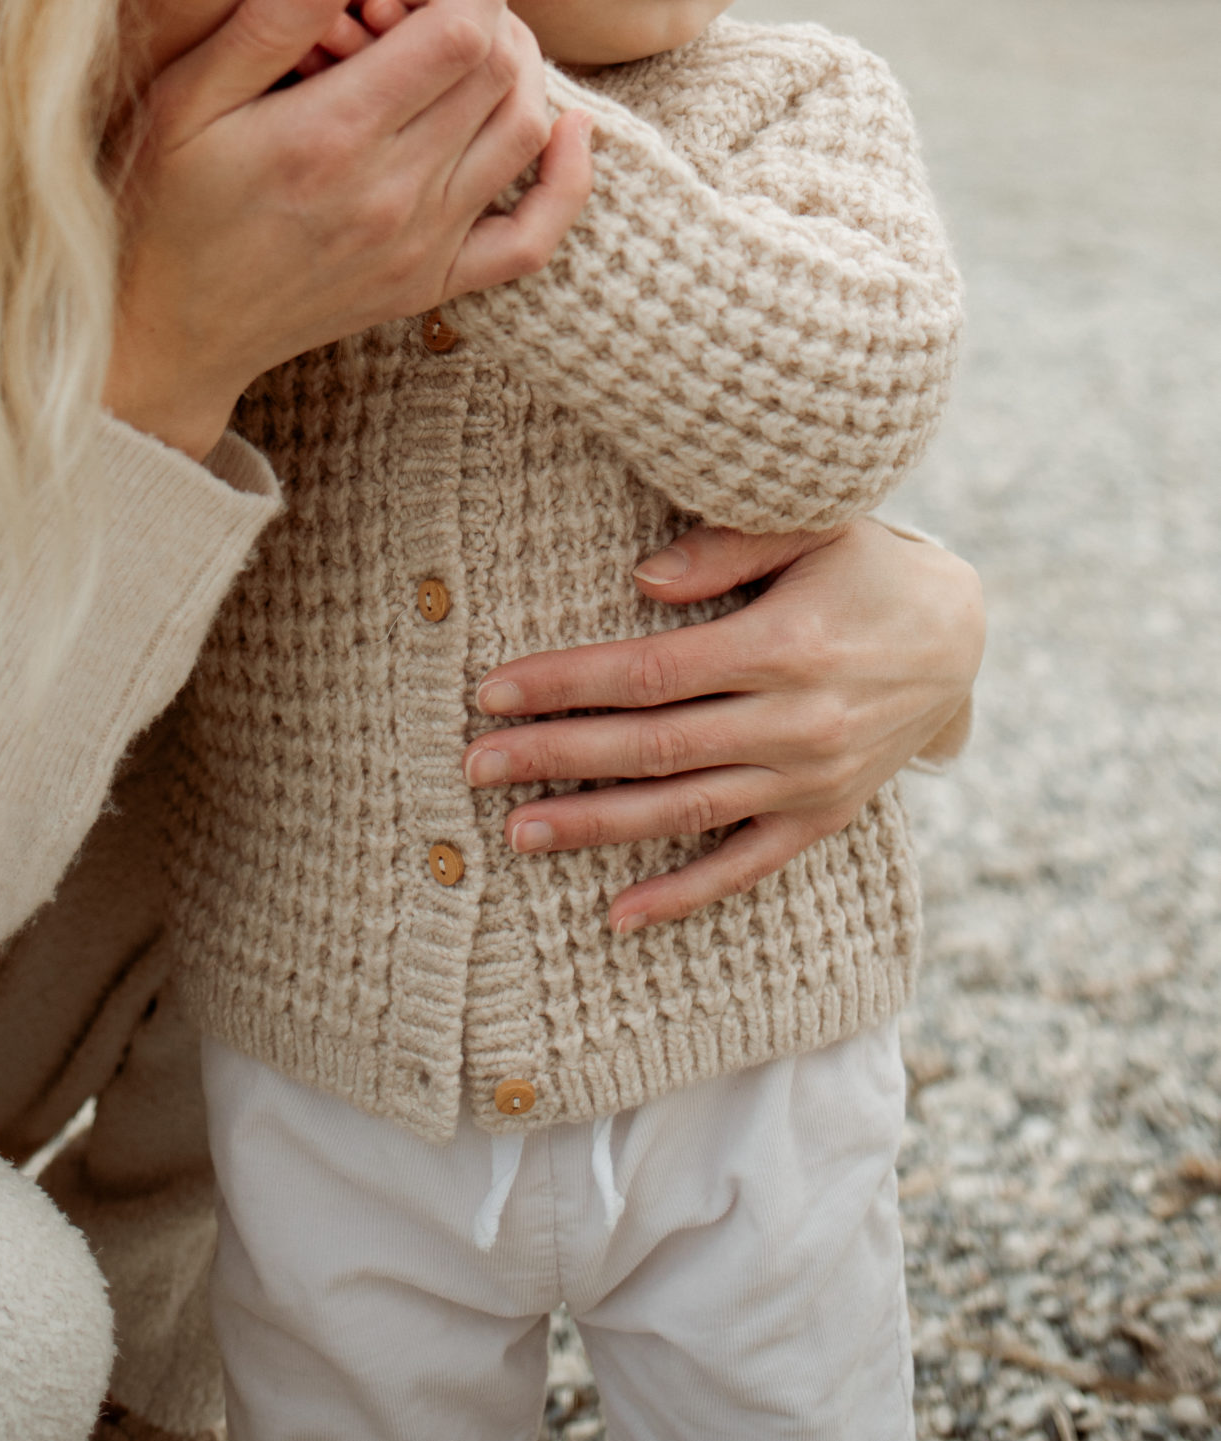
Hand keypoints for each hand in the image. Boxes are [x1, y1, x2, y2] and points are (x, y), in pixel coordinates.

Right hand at [107, 0, 593, 459]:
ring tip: (475, 32)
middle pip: (499, 71)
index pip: (458, 29)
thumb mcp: (184, 101)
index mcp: (333, 135)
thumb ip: (266, 25)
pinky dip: (564, 180)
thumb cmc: (160, 205)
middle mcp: (392, 192)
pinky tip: (567, 132)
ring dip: (520, 68)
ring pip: (522, 132)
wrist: (162, 333)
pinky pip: (530, 236)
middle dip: (493, 3)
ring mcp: (419, 244)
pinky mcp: (427, 282)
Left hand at [463, 517, 983, 930]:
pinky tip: (618, 915)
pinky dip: (682, 895)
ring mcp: (811, 779)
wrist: (964, 634)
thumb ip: (724, 547)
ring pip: (685, 812)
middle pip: (652, 747)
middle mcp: (796, 722)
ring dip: (597, 827)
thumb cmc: (866, 564)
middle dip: (556, 757)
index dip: (568, 683)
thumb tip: (637, 580)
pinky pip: (745, 866)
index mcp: (783, 645)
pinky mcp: (824, 817)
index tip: (493, 689)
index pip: (650, 673)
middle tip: (475, 765)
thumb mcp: (811, 525)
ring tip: (518, 831)